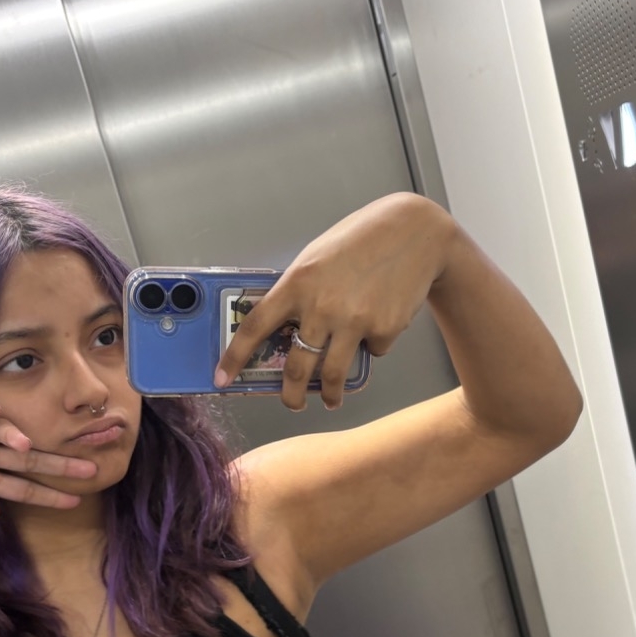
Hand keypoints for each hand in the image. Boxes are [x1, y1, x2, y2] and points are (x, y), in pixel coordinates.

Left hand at [215, 193, 453, 409]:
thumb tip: (284, 328)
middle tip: (292, 402)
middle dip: (290, 395)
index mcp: (297, 284)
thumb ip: (299, 291)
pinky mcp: (383, 330)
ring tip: (331, 399)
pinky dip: (372, 345)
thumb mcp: (317, 258)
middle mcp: (322, 307)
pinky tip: (380, 319)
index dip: (234, 358)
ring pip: (332, 376)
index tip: (221, 379)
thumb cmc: (361, 240)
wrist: (414, 233)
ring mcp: (354, 322)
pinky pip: (371, 352)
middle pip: (295, 368)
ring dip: (330, 395)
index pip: (255, 328)